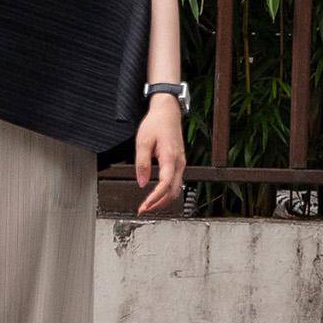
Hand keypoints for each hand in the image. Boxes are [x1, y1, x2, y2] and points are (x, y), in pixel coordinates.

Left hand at [134, 92, 187, 214]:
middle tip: (144, 209)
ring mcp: (181, 163)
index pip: (165, 184)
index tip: (144, 206)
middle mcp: (179, 163)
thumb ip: (142, 164)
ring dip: (163, 200)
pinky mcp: (179, 163)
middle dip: (159, 204)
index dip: (155, 198)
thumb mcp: (143, 141)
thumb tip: (142, 183)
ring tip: (148, 205)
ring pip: (176, 189)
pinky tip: (156, 194)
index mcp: (170, 157)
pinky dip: (166, 192)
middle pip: (173, 191)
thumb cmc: (156, 124)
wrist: (167, 112)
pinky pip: (175, 182)